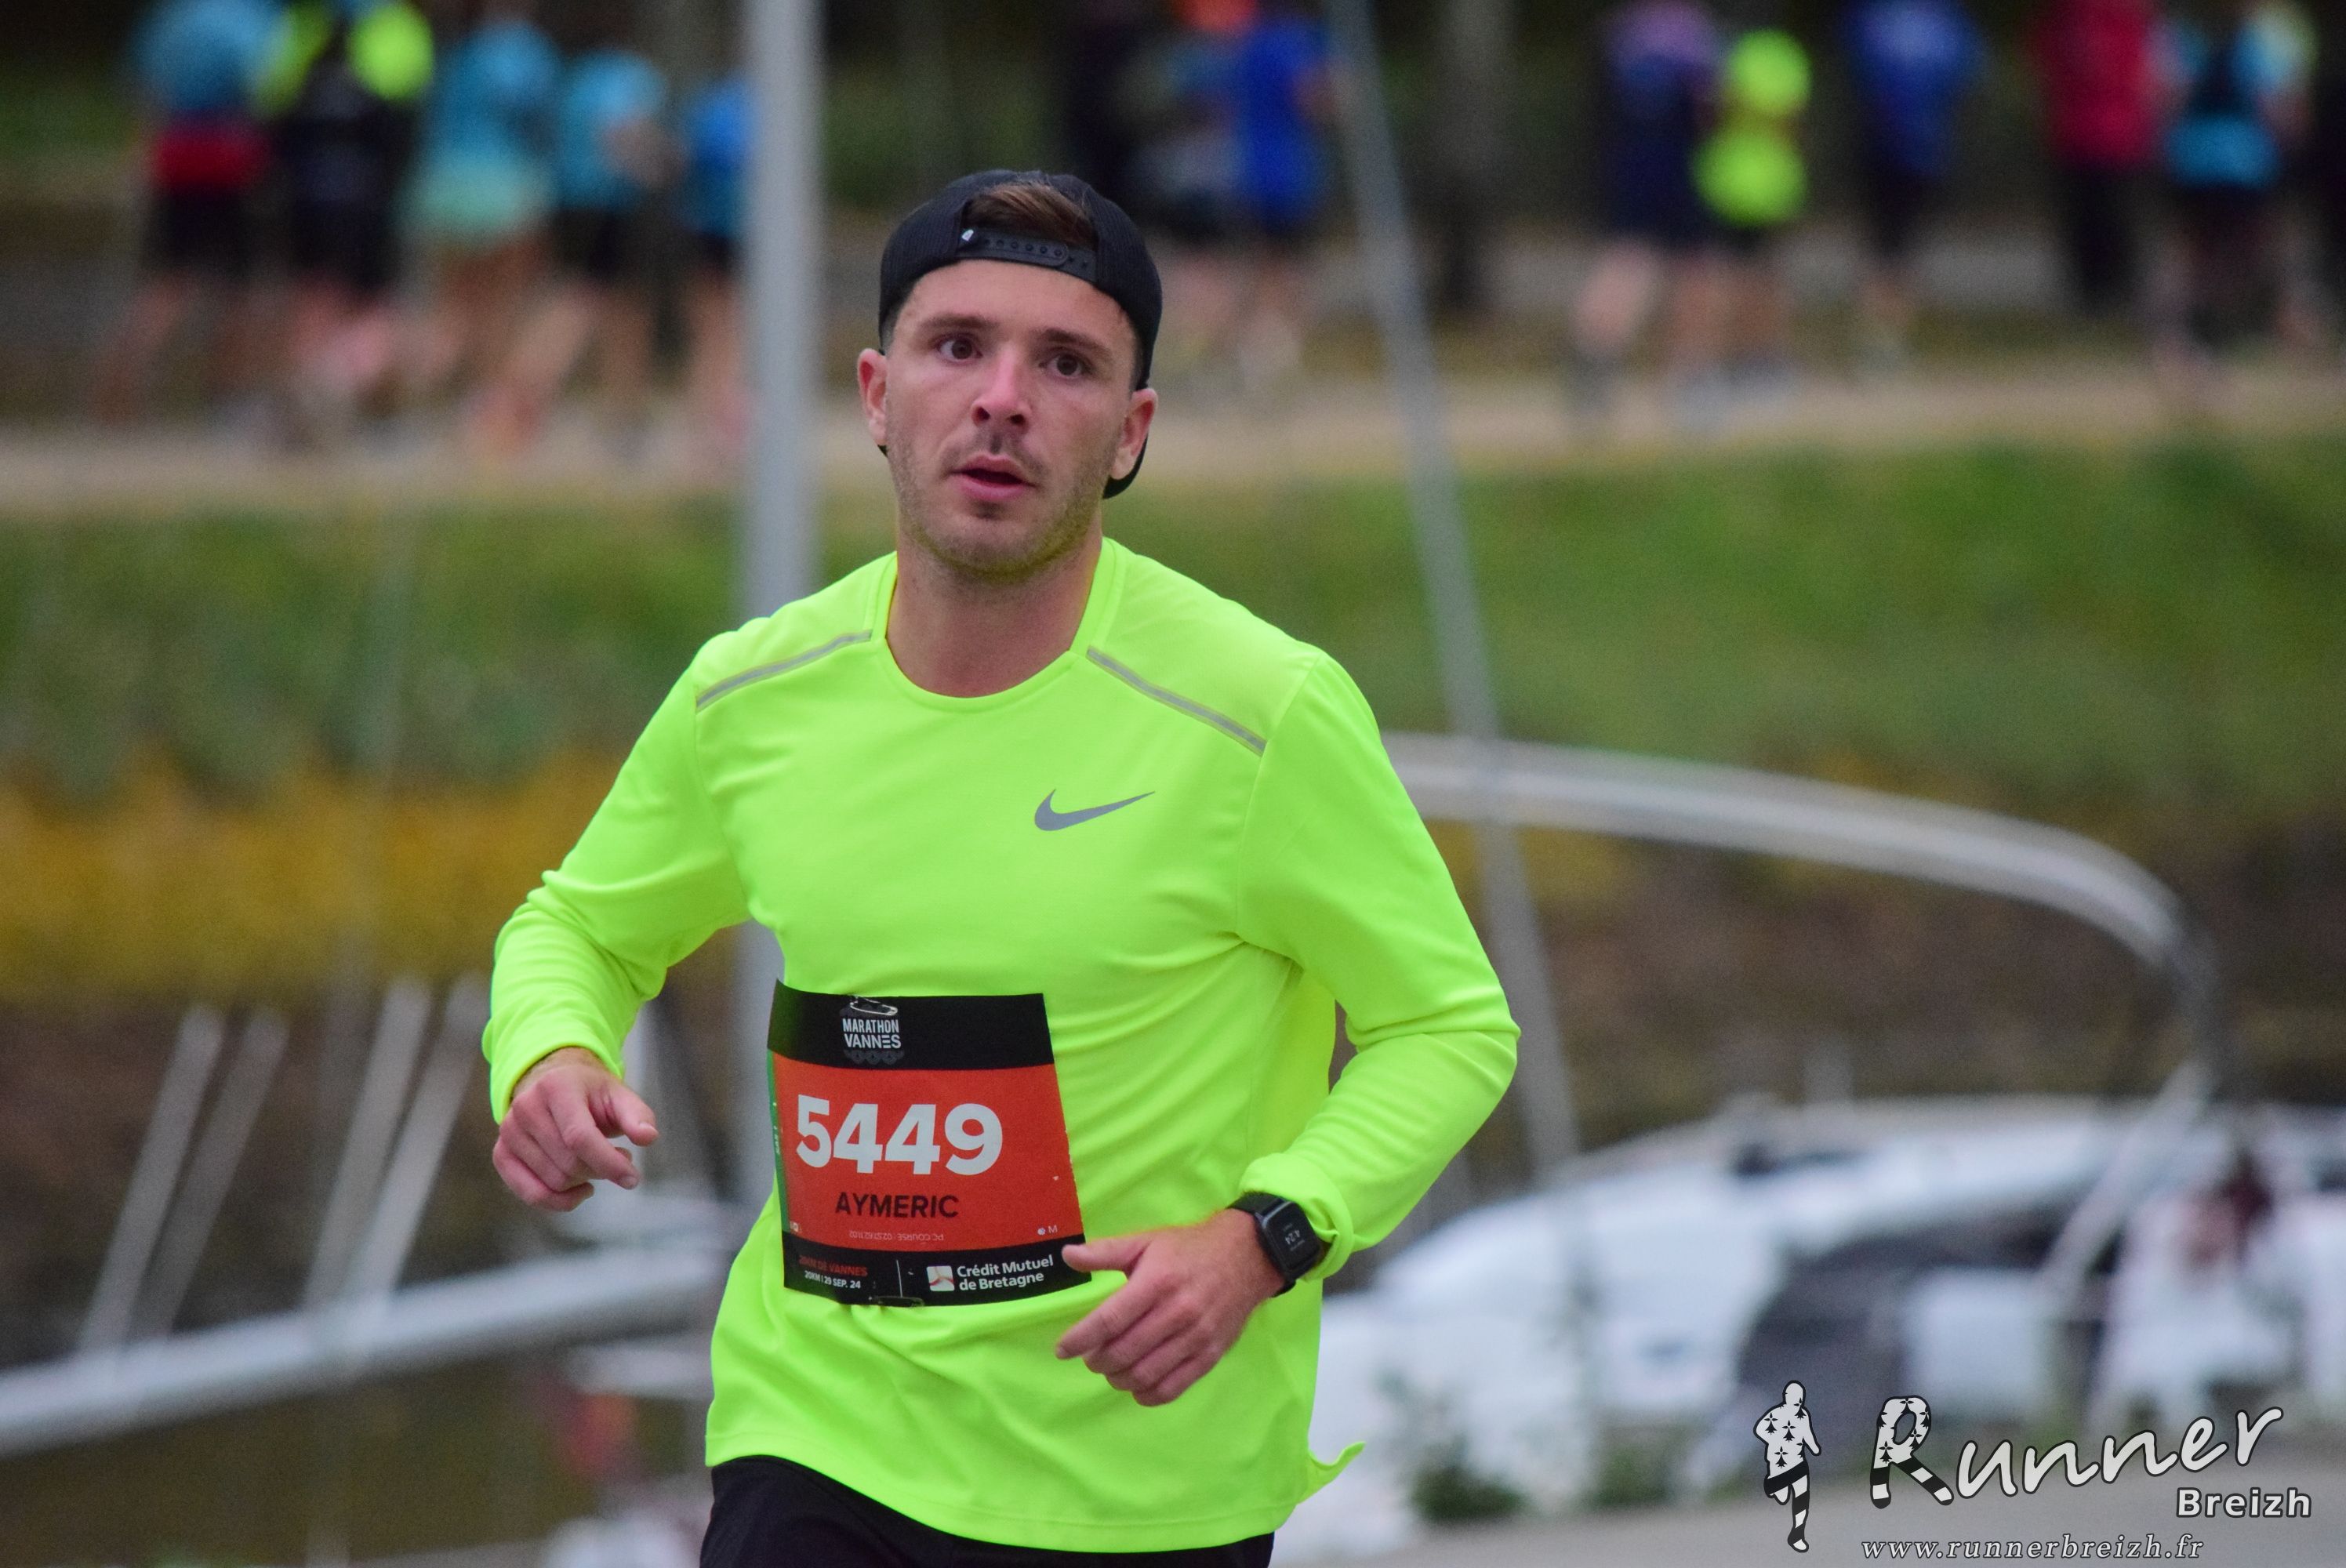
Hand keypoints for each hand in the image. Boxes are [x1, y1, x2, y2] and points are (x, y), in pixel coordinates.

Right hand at [492, 1046, 658, 1211]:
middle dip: (600, 1170)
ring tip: (598, 1164)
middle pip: (568, 1163)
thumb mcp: (618, 1094)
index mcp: (556, 1088)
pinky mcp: (501, 1153)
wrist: (552, 1082)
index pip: (579, 1137)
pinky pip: (529, 1193)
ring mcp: (509, 1132)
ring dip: (584, 1182)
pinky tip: (579, 1190)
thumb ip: (637, 1114)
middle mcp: (525, 1108)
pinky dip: (559, 1201)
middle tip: (617, 1160)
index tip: (632, 1178)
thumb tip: (648, 1137)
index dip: (608, 1163)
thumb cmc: (590, 1093)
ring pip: (553, 1181)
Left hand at [1054, 1209, 1285, 1406]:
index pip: (1110, 1319)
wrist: (1246, 1257)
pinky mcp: (1210, 1355)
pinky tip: (1136, 1386)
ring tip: (1111, 1370)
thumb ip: (1105, 1251)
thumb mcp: (1146, 1241)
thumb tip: (1067, 1256)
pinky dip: (1147, 1395)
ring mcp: (1196, 1337)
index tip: (1061, 1350)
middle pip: (1125, 1352)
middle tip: (1090, 1357)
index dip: (1080, 1338)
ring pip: (1145, 1374)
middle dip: (1097, 1361)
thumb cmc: (1188, 1249)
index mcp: (1156, 1282)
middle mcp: (1177, 1312)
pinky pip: (1173, 1387)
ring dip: (1118, 1379)